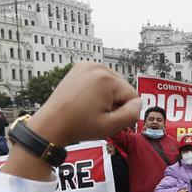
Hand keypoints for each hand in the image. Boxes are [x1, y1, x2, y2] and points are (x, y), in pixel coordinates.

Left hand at [5, 63, 140, 181]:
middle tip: (98, 115)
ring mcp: (87, 65)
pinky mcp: (80, 68)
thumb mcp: (111, 126)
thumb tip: (139, 103)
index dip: (124, 112)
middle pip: (122, 88)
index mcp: (107, 79)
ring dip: (107, 96)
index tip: (108, 119)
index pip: (132, 96)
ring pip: (112, 83)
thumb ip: (132, 115)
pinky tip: (87, 100)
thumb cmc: (78, 126)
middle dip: (116, 102)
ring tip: (91, 108)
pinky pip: (100, 79)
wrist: (52, 123)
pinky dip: (98, 89)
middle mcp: (98, 67)